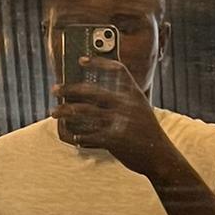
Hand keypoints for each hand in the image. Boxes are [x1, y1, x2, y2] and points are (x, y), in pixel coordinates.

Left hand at [53, 62, 170, 174]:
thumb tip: (90, 95)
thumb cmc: (146, 131)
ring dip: (66, 111)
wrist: (160, 155)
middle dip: (69, 89)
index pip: (117, 70)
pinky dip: (79, 135)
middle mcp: (126, 104)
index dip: (99, 62)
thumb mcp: (140, 109)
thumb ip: (122, 99)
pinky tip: (73, 135)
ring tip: (54, 112)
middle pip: (92, 91)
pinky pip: (89, 135)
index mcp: (133, 93)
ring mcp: (120, 121)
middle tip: (55, 89)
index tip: (81, 59)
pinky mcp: (114, 139)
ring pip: (85, 112)